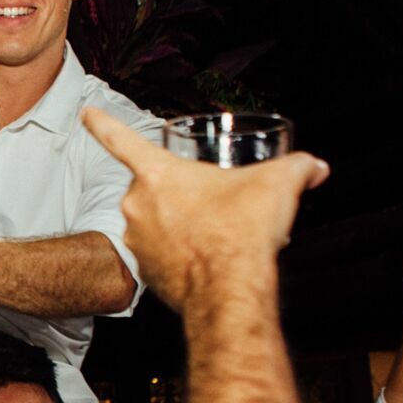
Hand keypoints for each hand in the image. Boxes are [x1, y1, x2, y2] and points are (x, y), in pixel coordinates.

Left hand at [81, 108, 329, 309]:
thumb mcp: (278, 185)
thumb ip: (297, 168)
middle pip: (155, 187)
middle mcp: (136, 204)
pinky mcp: (144, 271)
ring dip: (181, 224)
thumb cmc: (243, 230)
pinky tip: (208, 257)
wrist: (230, 290)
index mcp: (157, 174)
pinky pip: (161, 253)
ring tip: (215, 232)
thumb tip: (317, 167)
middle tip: (214, 203)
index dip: (103, 123)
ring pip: (158, 222)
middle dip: (182, 193)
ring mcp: (136, 240)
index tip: (86, 113)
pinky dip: (181, 253)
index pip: (121, 139)